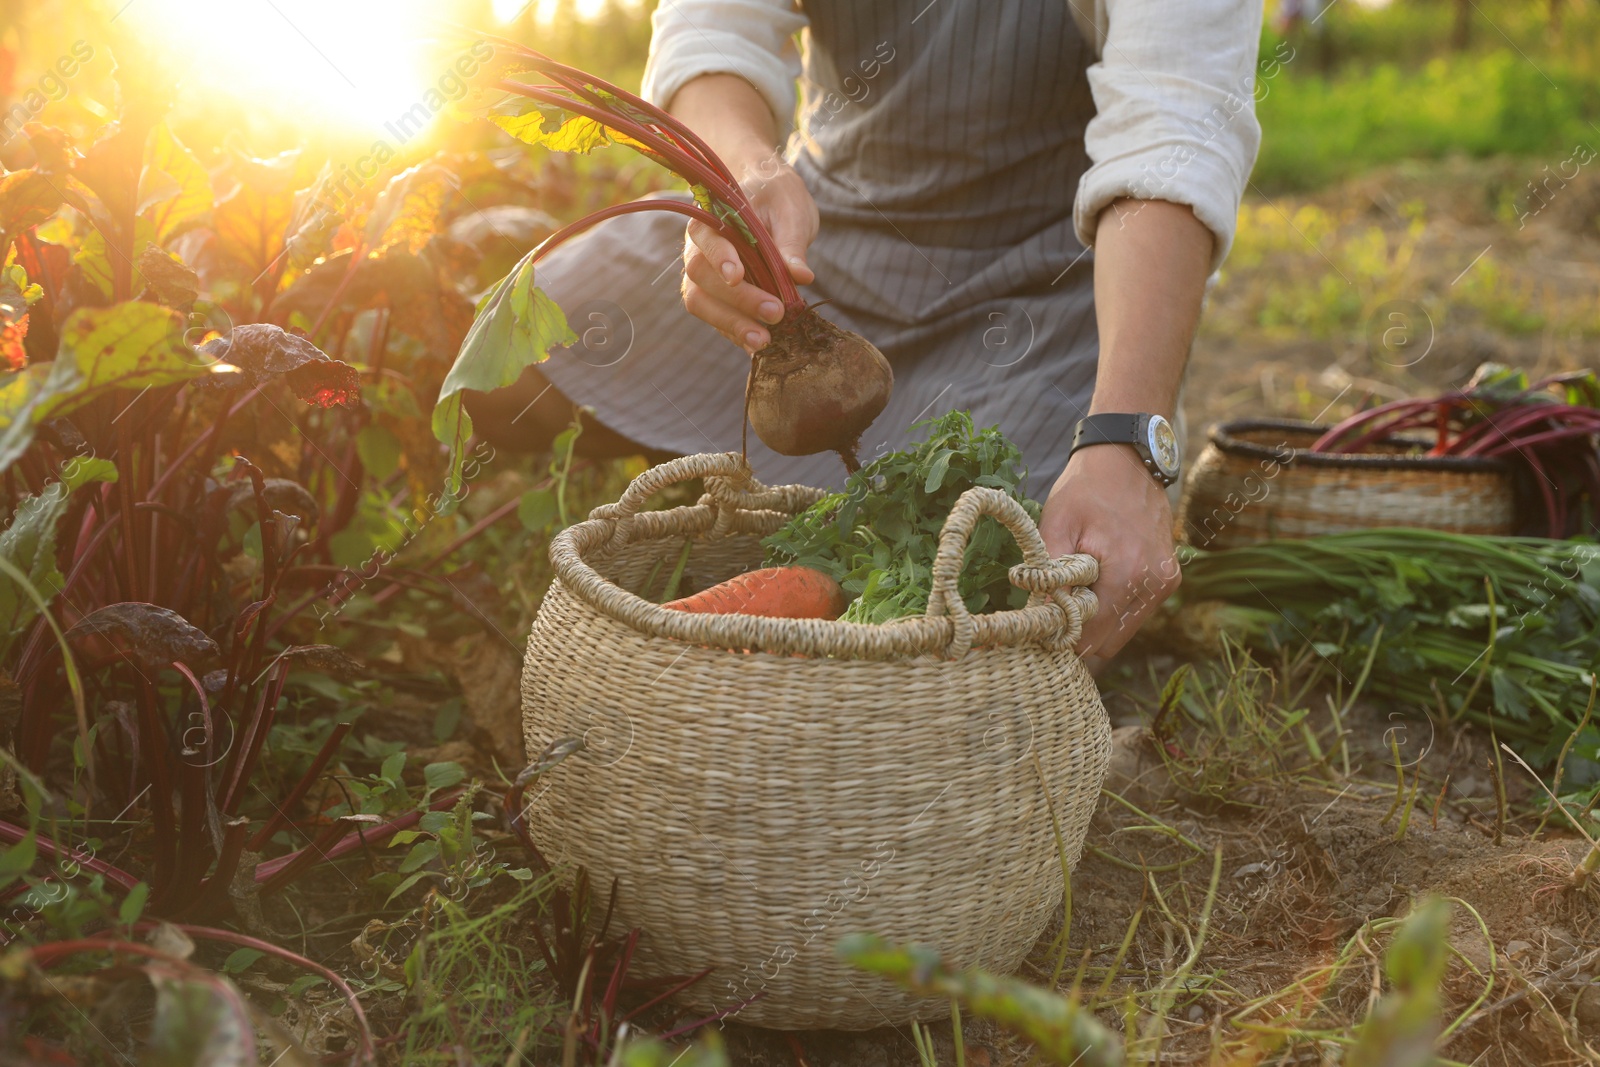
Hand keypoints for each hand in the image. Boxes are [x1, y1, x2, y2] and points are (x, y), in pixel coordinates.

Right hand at [681, 156, 817, 351]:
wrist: (770, 196)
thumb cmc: (778, 195)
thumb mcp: (792, 210)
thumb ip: (792, 242)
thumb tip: (801, 276)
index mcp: (714, 215)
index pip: (706, 237)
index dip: (718, 257)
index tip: (737, 277)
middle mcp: (700, 246)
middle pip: (702, 276)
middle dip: (737, 299)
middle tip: (776, 313)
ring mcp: (704, 273)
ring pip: (701, 301)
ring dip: (731, 324)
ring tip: (764, 341)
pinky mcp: (716, 295)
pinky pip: (716, 317)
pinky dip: (736, 333)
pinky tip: (760, 346)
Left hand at [1037, 444, 1180, 671]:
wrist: (1126, 457)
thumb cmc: (1086, 488)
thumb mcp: (1057, 525)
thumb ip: (1050, 575)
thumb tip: (1043, 618)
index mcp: (1128, 573)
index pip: (1094, 635)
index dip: (1065, 636)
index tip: (1045, 626)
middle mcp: (1155, 583)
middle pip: (1110, 641)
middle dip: (1082, 631)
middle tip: (1057, 607)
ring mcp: (1166, 581)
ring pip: (1124, 629)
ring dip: (1099, 618)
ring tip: (1079, 586)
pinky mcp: (1169, 576)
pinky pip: (1137, 610)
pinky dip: (1115, 604)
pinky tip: (1099, 579)